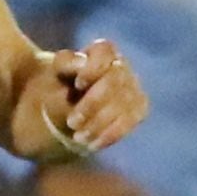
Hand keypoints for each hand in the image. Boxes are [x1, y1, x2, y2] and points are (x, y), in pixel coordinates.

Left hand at [42, 39, 147, 156]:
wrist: (67, 107)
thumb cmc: (61, 84)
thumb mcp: (57, 72)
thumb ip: (65, 63)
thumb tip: (81, 62)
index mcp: (103, 51)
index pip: (105, 52)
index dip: (93, 69)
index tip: (78, 85)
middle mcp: (122, 66)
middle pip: (115, 82)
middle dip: (92, 105)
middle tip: (71, 122)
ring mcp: (134, 88)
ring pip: (123, 105)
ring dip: (99, 124)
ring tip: (78, 137)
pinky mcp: (139, 109)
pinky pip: (129, 122)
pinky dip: (109, 135)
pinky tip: (93, 144)